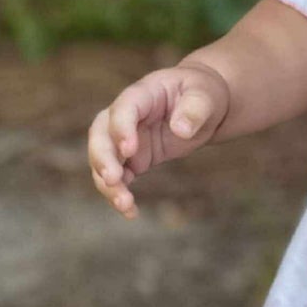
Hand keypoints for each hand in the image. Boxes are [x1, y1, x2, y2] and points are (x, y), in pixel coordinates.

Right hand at [87, 62, 231, 218]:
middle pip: (101, 134)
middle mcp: (126, 116)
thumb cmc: (202, 94)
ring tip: (125, 204)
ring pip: (104, 160)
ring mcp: (126, 138)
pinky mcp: (133, 159)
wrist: (202, 106)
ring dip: (108, 183)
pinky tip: (130, 212)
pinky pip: (119, 177)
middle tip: (112, 180)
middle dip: (102, 158)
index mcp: (143, 94)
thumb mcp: (205, 96)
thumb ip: (195, 109)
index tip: (129, 150)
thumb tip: (181, 130)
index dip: (121, 128)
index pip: (124, 108)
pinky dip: (119, 194)